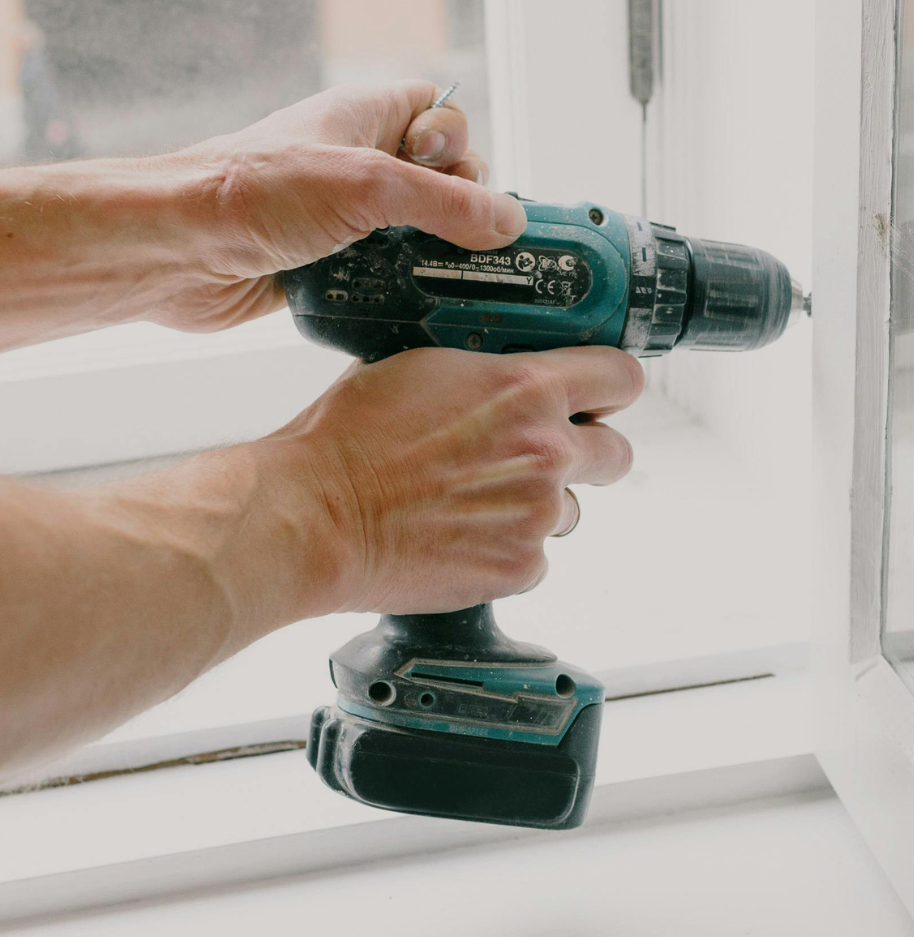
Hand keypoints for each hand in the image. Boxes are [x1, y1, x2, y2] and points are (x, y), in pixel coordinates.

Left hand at [157, 80, 527, 331]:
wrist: (175, 250)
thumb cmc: (255, 193)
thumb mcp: (367, 186)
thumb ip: (446, 202)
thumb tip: (509, 221)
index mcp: (364, 116)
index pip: (440, 113)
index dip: (457, 144)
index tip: (447, 177)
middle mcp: (354, 160)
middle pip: (437, 180)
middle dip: (452, 211)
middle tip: (437, 236)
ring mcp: (338, 214)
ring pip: (411, 232)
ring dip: (426, 256)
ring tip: (428, 277)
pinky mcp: (323, 262)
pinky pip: (382, 272)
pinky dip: (397, 287)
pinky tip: (401, 301)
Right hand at [275, 344, 643, 615]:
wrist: (316, 515)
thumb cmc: (349, 438)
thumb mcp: (420, 369)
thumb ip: (481, 374)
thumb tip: (498, 378)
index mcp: (526, 388)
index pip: (620, 377)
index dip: (611, 388)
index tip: (600, 397)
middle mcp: (547, 450)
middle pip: (616, 453)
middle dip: (586, 454)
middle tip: (541, 458)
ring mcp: (537, 513)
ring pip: (568, 509)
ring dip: (535, 506)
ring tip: (472, 505)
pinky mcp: (519, 567)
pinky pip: (535, 557)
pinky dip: (505, 550)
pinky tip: (458, 538)